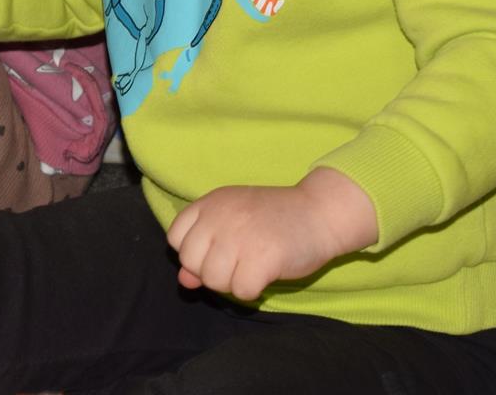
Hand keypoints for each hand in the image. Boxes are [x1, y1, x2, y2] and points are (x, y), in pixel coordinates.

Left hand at [166, 168, 377, 301]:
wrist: (320, 212)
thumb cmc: (274, 220)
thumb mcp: (233, 224)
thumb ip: (205, 249)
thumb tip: (184, 281)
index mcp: (211, 202)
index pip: (176, 238)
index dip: (194, 253)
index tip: (217, 250)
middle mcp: (221, 215)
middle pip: (191, 262)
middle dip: (212, 272)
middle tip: (239, 261)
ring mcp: (240, 235)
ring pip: (213, 280)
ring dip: (232, 282)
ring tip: (252, 266)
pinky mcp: (262, 257)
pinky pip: (241, 291)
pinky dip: (252, 290)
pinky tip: (265, 274)